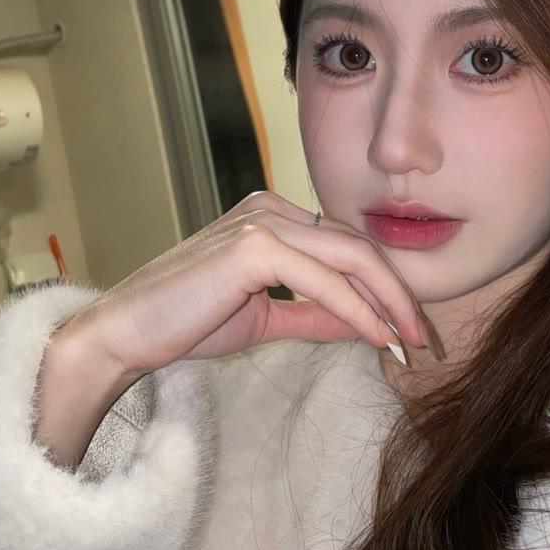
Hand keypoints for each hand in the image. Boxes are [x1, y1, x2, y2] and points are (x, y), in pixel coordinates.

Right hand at [57, 190, 436, 390]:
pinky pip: (325, 281)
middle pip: (358, 246)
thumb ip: (314, 313)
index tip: (409, 328)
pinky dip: (359, 310)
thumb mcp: (265, 318)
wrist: (124, 335)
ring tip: (412, 341)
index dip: (384, 285)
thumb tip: (365, 323)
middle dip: (399, 292)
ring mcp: (261, 222)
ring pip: (351, 258)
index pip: (346, 246)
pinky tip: (379, 338)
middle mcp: (269, 208)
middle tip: (426, 337)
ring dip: (389, 302)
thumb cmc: (184, 324)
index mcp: (271, 216)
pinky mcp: (253, 246)